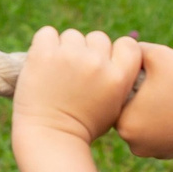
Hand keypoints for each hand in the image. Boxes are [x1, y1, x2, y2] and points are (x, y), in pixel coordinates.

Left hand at [12, 27, 142, 146]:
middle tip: (75, 75)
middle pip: (98, 38)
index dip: (116, 52)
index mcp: (119, 76)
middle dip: (88, 51)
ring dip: (65, 48)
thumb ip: (118, 78)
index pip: (128, 44)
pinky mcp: (44, 53)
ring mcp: (71, 56)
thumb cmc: (82, 126)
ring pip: (72, 35)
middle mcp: (98, 63)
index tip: (104, 64)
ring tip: (57, 74)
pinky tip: (43, 64)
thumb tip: (114, 54)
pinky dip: (44, 44)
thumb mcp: (114, 106)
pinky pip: (47, 33)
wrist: (49, 138)